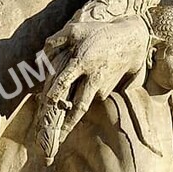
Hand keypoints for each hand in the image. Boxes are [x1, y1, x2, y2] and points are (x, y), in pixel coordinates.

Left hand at [36, 15, 149, 159]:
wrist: (132, 41)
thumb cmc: (99, 33)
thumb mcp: (76, 29)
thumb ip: (56, 40)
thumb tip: (40, 53)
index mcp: (81, 62)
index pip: (66, 80)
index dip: (56, 92)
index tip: (47, 103)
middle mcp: (92, 78)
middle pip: (79, 106)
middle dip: (67, 126)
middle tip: (56, 141)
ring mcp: (101, 87)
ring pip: (83, 104)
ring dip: (71, 119)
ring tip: (58, 136)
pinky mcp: (107, 91)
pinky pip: (89, 96)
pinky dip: (81, 99)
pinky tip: (74, 98)